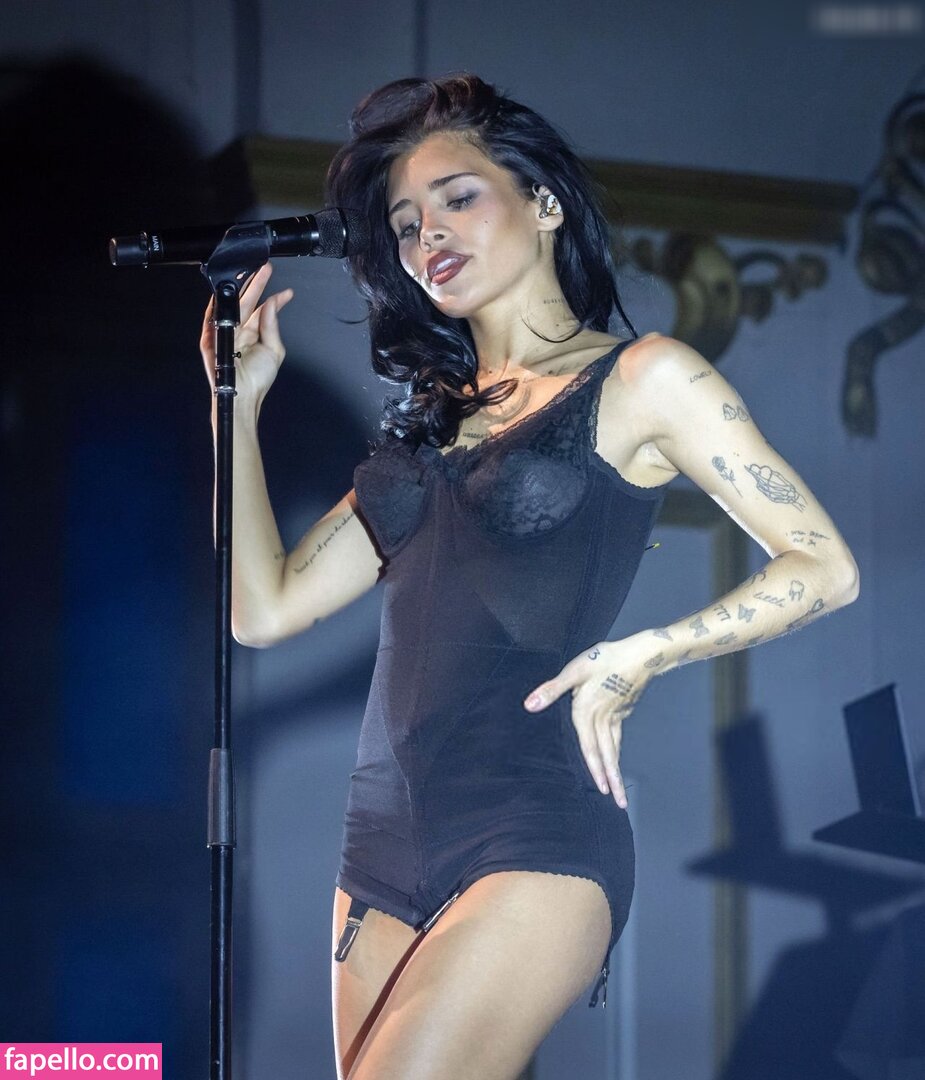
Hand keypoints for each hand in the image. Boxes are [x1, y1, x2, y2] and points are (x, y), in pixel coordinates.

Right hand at [200, 262, 293, 402]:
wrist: (243, 396)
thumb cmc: (258, 379)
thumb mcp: (274, 350)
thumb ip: (271, 326)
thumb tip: (272, 304)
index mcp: (254, 333)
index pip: (263, 310)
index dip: (274, 299)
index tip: (286, 291)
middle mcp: (239, 330)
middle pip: (246, 302)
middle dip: (255, 284)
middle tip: (265, 268)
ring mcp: (223, 334)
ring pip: (229, 306)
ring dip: (236, 289)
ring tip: (246, 273)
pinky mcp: (210, 340)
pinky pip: (210, 320)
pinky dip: (215, 306)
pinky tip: (222, 292)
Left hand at [522, 634, 655, 807]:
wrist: (641, 655)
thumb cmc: (605, 659)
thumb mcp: (575, 671)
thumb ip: (552, 689)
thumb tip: (529, 705)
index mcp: (587, 712)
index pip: (590, 748)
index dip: (595, 770)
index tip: (603, 791)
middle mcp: (603, 719)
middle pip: (607, 755)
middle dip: (612, 780)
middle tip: (619, 802)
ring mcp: (617, 716)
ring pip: (615, 748)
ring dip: (616, 769)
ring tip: (619, 788)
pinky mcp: (625, 710)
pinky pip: (619, 736)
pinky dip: (617, 750)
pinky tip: (616, 754)